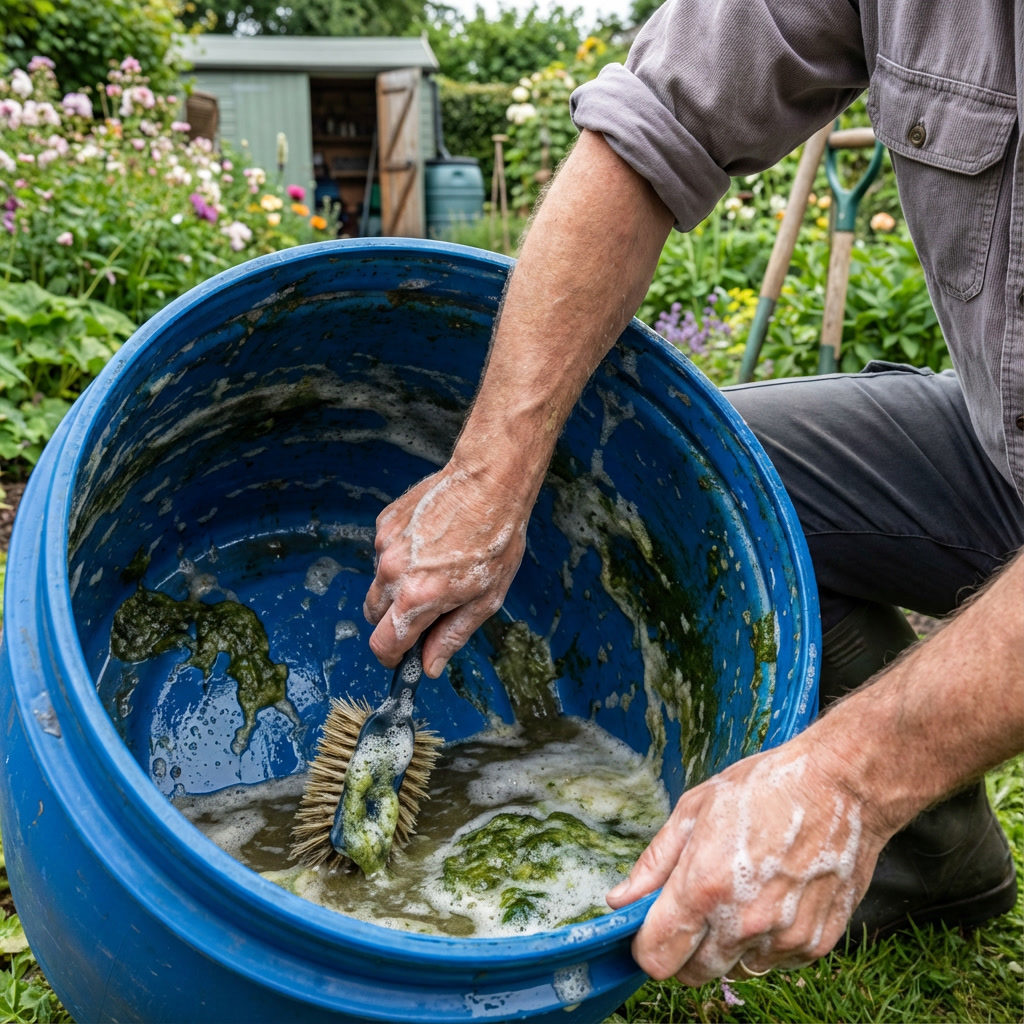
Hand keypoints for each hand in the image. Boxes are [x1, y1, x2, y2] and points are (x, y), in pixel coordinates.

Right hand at [363, 462, 530, 676]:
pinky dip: (401, 557)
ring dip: (398, 586)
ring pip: (379, 583)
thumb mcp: (485, 599)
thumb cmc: (496, 539)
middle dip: (394, 621)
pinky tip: (429, 543)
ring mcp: (385, 545)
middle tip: (427, 611)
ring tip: (435, 568)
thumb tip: (429, 666)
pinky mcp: (385, 523)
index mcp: (418, 597)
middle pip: (374, 616)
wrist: (489, 483)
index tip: (402, 658)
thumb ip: (452, 636)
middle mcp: (393, 572)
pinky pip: (384, 553)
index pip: (383, 644)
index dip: (392, 658)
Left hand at [606, 738, 891, 983]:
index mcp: (703, 887)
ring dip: (726, 947)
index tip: (649, 929)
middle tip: (693, 911)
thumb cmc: (764, 788)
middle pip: (691, 975)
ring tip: (738, 897)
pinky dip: (765, 943)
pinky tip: (771, 900)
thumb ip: (654, 864)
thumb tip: (619, 901)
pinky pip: (773, 963)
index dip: (645, 947)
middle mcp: (741, 923)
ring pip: (734, 971)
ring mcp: (781, 938)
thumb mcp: (694, 810)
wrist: (840, 786)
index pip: (656, 958)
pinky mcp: (814, 944)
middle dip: (682, 950)